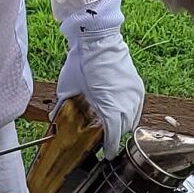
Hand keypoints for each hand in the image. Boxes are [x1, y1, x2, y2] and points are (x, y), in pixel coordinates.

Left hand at [55, 10, 145, 157]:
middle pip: (124, 130)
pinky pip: (137, 106)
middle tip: (104, 138)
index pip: (114, 138)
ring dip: (123, 123)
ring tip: (111, 123)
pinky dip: (129, 111)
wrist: (98, 38)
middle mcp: (127, 104)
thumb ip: (63, 107)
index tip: (107, 154)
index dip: (110, 149)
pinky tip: (119, 109)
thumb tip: (56, 119)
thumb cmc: (82, 62)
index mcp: (111, 109)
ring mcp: (134, 94)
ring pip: (133, 119)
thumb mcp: (68, 88)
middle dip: (115, 135)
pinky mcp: (137, 85)